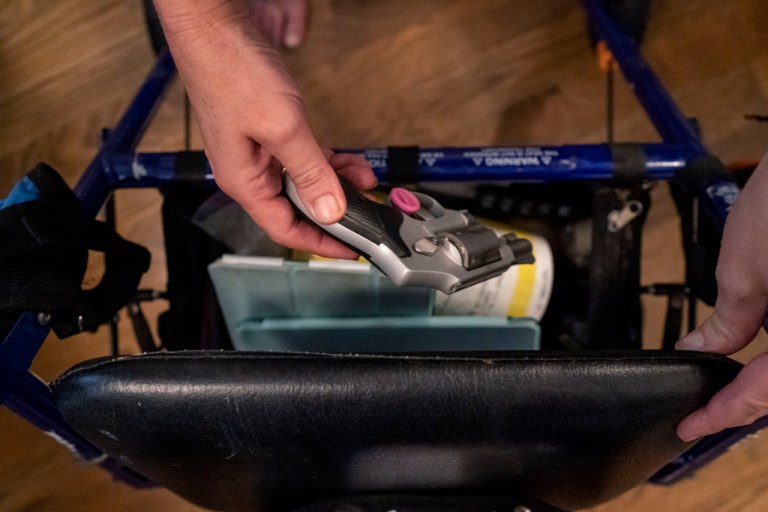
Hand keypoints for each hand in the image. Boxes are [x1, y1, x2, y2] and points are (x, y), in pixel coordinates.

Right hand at [154, 0, 375, 258]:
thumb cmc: (230, 70)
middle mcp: (249, 172)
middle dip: (334, 210)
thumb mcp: (283, 128)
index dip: (321, 243)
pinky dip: (325, 160)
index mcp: (244, 182)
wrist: (211, 24)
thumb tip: (331, 209)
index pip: (286, 230)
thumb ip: (311, 172)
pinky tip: (348, 161)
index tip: (351, 249)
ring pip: (302, 181)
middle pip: (296, 208)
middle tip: (367, 213)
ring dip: (335, 182)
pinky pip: (300, 157)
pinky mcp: (265, 130)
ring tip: (365, 182)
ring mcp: (256, 151)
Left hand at [676, 150, 767, 441]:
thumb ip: (728, 324)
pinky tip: (755, 363)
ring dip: (765, 387)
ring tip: (725, 395)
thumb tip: (702, 349)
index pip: (764, 393)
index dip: (722, 415)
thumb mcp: (744, 272)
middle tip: (705, 415)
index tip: (690, 427)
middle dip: (746, 406)